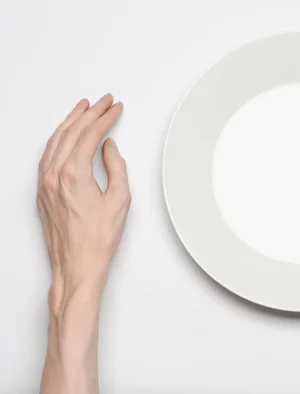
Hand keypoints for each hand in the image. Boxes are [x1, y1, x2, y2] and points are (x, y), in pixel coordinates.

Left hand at [37, 94, 129, 304]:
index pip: (89, 135)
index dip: (104, 118)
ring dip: (70, 122)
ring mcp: (44, 183)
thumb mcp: (119, 201)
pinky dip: (58, 139)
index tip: (114, 108)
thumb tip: (108, 148)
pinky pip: (47, 154)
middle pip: (71, 133)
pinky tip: (65, 135)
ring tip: (82, 109)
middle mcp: (54, 175)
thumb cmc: (98, 239)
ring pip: (55, 141)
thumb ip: (116, 168)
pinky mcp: (42, 191)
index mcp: (73, 175)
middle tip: (103, 102)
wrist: (76, 265)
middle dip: (89, 113)